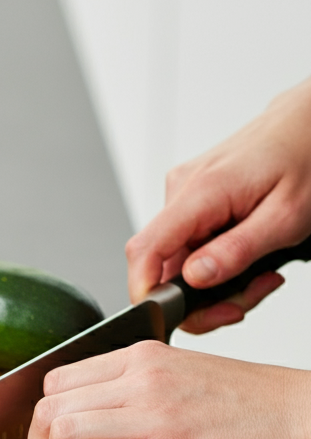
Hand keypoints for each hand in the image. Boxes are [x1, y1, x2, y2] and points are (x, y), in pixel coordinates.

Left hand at [27, 341, 310, 438]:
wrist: (306, 420)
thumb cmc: (253, 405)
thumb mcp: (185, 373)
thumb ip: (138, 385)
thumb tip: (94, 412)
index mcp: (142, 357)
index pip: (59, 378)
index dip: (44, 414)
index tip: (50, 438)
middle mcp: (142, 380)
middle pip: (51, 407)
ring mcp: (155, 417)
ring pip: (65, 433)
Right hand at [126, 77, 310, 333]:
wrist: (309, 122)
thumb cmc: (307, 157)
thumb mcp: (286, 216)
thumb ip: (237, 250)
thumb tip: (194, 278)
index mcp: (201, 192)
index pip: (146, 250)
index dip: (144, 291)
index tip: (165, 316)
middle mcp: (182, 189)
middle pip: (162, 264)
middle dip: (199, 297)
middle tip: (245, 300)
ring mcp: (183, 192)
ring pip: (176, 259)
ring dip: (211, 282)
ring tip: (257, 276)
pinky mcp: (190, 198)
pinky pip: (186, 244)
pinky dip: (212, 262)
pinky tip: (243, 256)